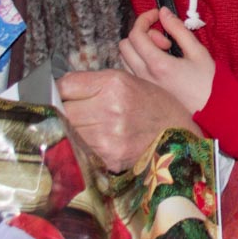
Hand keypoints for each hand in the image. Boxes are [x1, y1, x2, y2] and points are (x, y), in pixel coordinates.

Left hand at [58, 68, 199, 173]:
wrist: (180, 133)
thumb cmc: (153, 104)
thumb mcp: (127, 81)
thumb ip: (93, 84)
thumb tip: (59, 90)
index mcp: (113, 83)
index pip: (65, 86)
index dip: (57, 91)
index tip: (57, 96)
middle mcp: (109, 108)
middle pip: (62, 111)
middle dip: (60, 112)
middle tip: (66, 113)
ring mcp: (108, 136)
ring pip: (68, 132)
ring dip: (68, 130)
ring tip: (79, 127)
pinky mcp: (109, 158)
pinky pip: (80, 150)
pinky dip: (80, 146)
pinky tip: (90, 142)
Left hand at [116, 8, 213, 113]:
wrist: (213, 110)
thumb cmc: (209, 83)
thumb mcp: (197, 51)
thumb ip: (178, 29)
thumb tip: (163, 12)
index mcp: (158, 65)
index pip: (136, 34)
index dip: (144, 19)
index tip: (157, 15)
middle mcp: (145, 77)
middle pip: (125, 44)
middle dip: (142, 34)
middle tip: (164, 39)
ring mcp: (143, 86)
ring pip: (125, 58)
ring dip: (139, 48)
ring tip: (162, 53)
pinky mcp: (145, 93)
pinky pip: (130, 71)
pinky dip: (138, 60)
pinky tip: (158, 64)